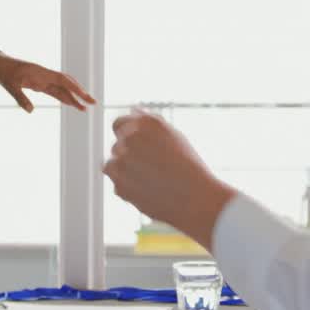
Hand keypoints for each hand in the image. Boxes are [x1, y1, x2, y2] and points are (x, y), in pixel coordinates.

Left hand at [0, 51, 95, 112]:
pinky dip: (63, 97)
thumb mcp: (10, 86)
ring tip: (84, 109)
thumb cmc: (3, 73)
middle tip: (92, 103)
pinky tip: (70, 104)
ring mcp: (43, 80)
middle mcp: (45, 76)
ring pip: (62, 89)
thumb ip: (20, 98)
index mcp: (41, 73)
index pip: (63, 80)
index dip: (76, 88)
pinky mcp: (39, 84)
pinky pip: (54, 91)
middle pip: (67, 84)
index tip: (86, 96)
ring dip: (73, 98)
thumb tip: (31, 111)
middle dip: (80, 93)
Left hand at [103, 112, 236, 248]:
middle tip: (153, 168)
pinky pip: (116, 184)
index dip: (126, 135)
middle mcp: (129, 138)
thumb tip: (132, 111)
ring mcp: (121, 161)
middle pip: (117, 146)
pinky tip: (148, 190)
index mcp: (144, 122)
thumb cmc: (188, 166)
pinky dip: (127, 188)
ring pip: (114, 165)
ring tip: (151, 180)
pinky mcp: (118, 185)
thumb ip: (149, 121)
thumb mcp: (174, 135)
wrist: (195, 198)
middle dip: (129, 156)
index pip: (118, 124)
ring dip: (125, 171)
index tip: (136, 147)